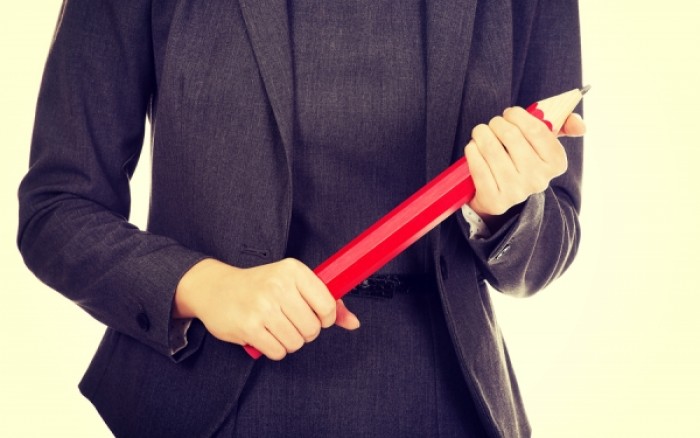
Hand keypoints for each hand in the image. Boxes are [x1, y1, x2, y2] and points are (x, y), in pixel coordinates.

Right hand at [174, 258, 359, 359]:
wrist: (215, 289)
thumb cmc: (258, 286)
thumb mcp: (292, 283)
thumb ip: (326, 302)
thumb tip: (353, 322)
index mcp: (293, 270)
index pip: (328, 304)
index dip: (325, 317)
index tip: (315, 315)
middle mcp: (278, 286)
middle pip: (313, 328)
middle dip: (305, 331)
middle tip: (290, 322)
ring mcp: (263, 307)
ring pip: (297, 342)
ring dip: (289, 341)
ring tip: (276, 328)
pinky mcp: (249, 327)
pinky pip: (278, 351)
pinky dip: (275, 349)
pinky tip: (265, 335)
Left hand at [464, 108, 584, 226]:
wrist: (501, 194)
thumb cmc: (522, 159)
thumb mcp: (544, 143)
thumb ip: (563, 125)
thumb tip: (580, 125)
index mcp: (556, 163)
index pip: (535, 128)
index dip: (517, 115)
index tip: (509, 113)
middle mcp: (539, 180)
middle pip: (510, 135)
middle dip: (496, 123)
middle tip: (493, 125)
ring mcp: (516, 192)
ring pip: (491, 148)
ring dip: (481, 134)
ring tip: (481, 134)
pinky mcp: (495, 200)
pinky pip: (478, 166)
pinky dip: (472, 151)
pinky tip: (473, 148)